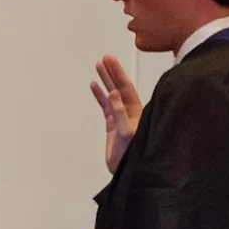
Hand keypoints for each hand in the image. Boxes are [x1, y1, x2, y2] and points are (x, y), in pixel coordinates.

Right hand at [91, 55, 141, 173]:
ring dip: (105, 80)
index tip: (109, 60)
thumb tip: (113, 93)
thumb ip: (120, 112)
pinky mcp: (113, 124)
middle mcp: (128, 110)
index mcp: (134, 110)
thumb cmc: (131, 153)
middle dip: (111, 72)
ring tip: (97, 67)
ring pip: (111, 94)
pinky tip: (94, 86)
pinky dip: (99, 95)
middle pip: (118, 86)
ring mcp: (120, 116)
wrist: (127, 170)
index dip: (117, 72)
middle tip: (103, 58)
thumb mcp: (126, 132)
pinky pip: (105, 106)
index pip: (124, 86)